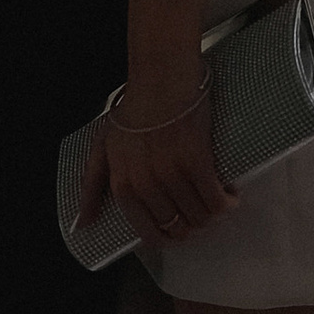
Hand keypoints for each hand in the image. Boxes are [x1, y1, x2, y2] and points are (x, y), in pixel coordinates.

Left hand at [86, 75, 228, 246]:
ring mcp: (172, 174)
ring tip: (216, 200)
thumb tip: (84, 222)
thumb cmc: (135, 107)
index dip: (167, 236)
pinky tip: (229, 195)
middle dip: (192, 224)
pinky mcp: (197, 161)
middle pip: (177, 226)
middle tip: (198, 211)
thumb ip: (91, 186)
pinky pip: (216, 199)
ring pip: (199, 216)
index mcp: (123, 184)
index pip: (147, 231)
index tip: (177, 230)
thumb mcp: (102, 147)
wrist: (161, 77)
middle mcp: (146, 184)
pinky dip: (226, 202)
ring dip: (211, 214)